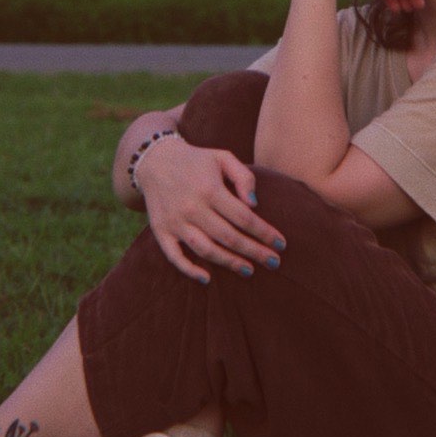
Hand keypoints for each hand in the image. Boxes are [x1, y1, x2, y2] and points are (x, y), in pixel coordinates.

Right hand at [136, 135, 285, 284]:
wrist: (154, 160)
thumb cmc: (196, 160)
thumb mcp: (222, 158)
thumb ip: (244, 177)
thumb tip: (255, 205)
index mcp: (210, 189)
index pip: (244, 217)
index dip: (265, 233)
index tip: (281, 244)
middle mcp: (192, 207)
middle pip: (229, 237)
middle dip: (255, 252)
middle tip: (274, 263)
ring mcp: (175, 222)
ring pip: (206, 249)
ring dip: (229, 263)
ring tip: (249, 270)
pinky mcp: (161, 231)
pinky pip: (174, 256)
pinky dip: (189, 270)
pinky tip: (207, 278)